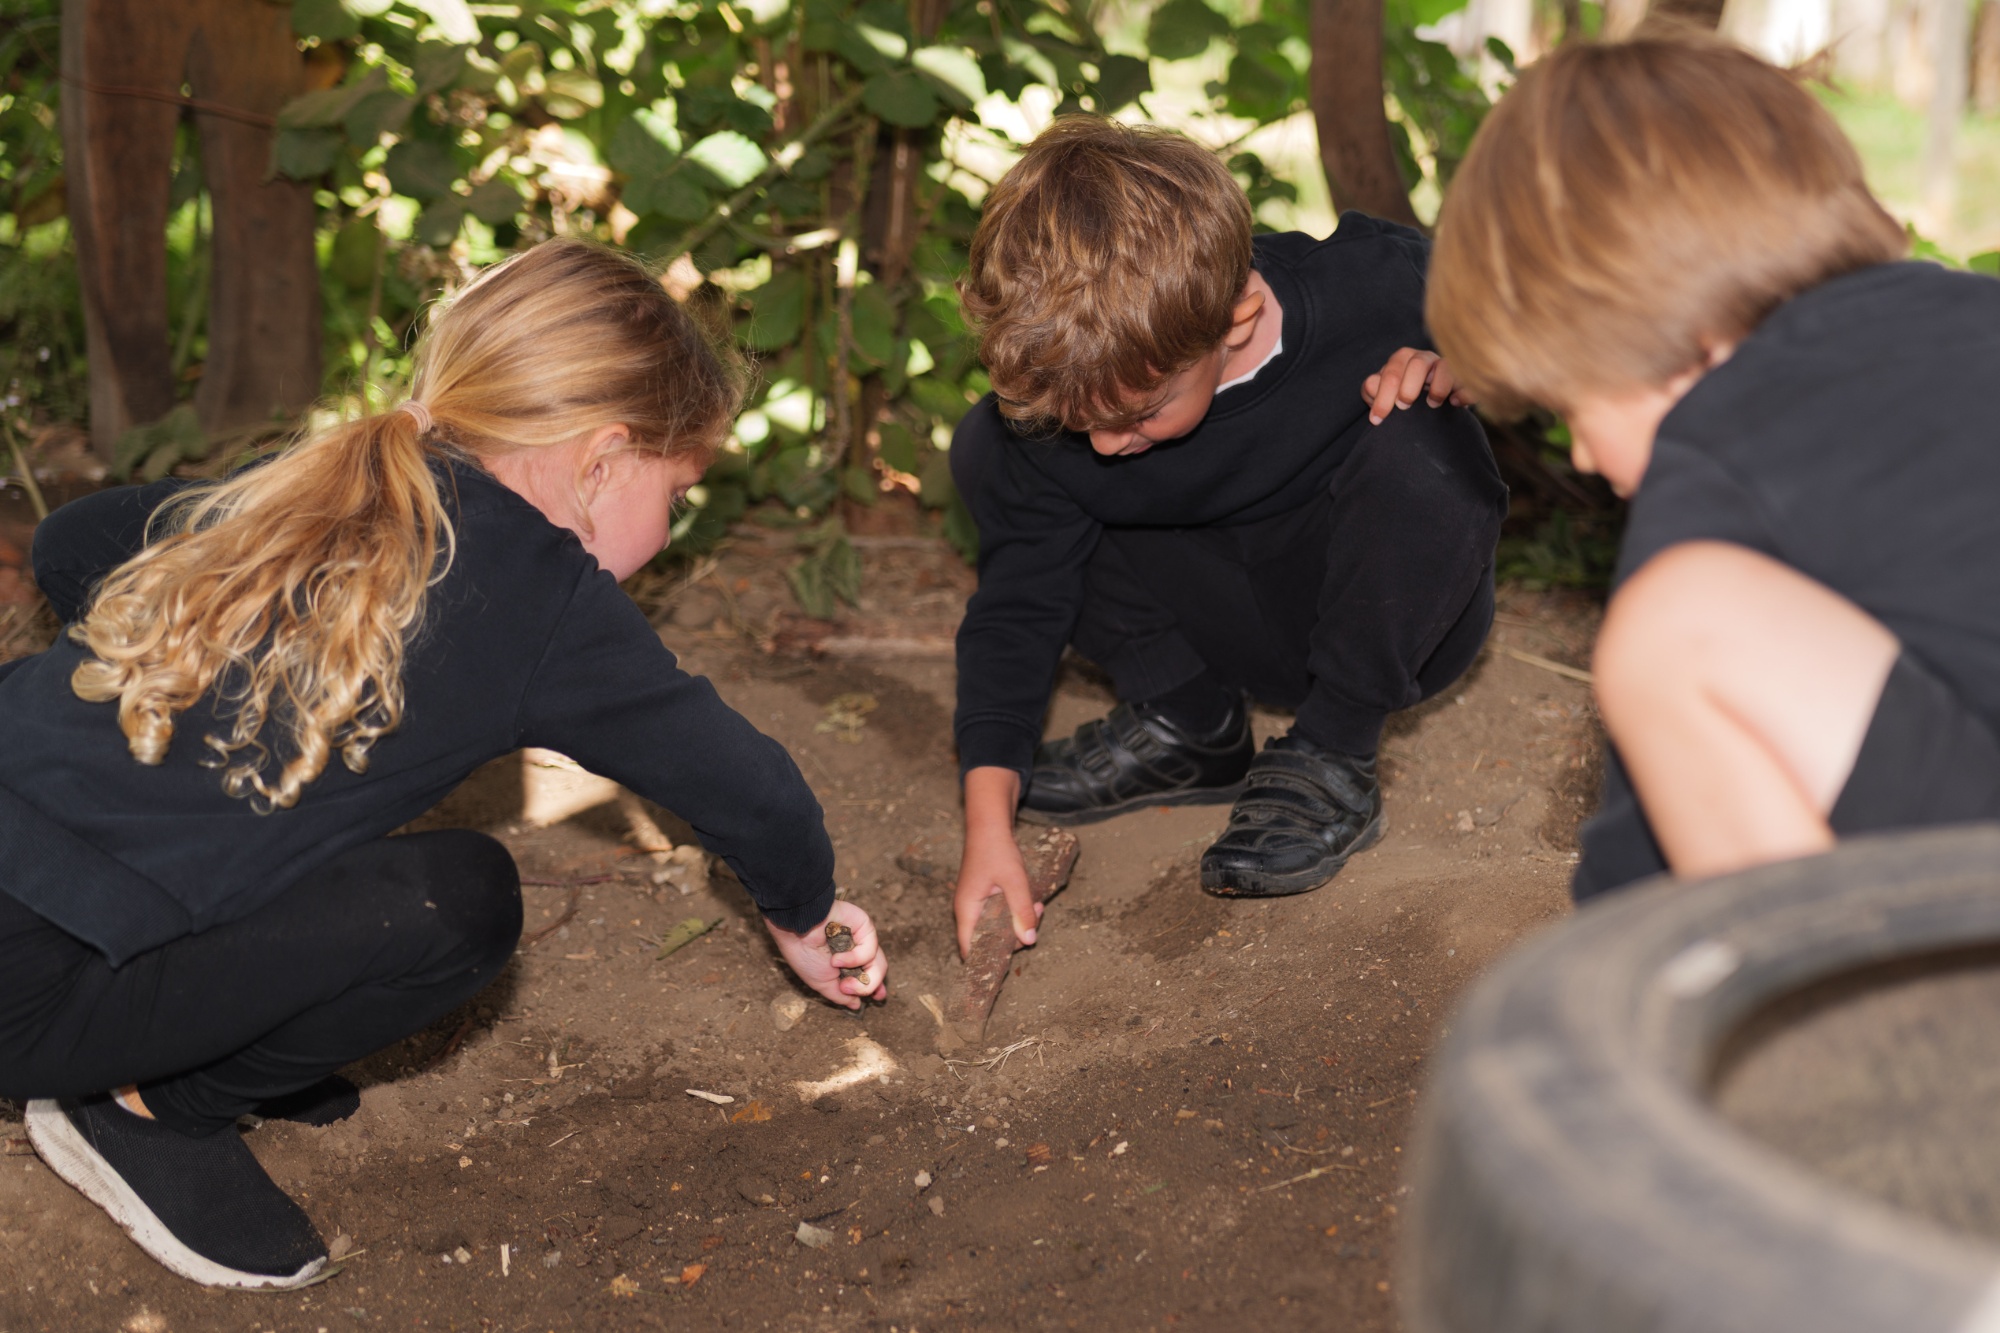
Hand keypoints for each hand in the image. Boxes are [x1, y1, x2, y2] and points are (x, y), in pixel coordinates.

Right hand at [766, 898, 887, 1009]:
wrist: (797, 930)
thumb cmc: (804, 955)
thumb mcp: (822, 983)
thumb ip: (841, 995)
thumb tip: (856, 1006)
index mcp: (846, 962)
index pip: (869, 975)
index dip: (876, 986)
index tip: (879, 997)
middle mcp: (856, 949)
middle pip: (877, 970)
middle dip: (869, 986)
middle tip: (848, 990)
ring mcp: (861, 938)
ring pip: (879, 963)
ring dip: (862, 979)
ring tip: (844, 983)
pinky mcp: (864, 926)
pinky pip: (870, 949)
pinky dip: (854, 959)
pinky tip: (836, 960)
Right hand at [956, 766, 1042, 957]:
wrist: (990, 823)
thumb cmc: (996, 849)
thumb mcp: (1014, 881)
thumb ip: (1021, 910)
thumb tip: (1030, 940)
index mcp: (967, 910)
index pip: (969, 949)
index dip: (986, 960)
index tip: (1010, 961)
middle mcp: (969, 910)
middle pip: (988, 940)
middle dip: (1014, 936)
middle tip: (1034, 921)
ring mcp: (977, 903)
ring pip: (998, 926)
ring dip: (1019, 921)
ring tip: (1038, 906)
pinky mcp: (987, 896)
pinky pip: (1002, 913)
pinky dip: (1017, 910)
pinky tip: (1033, 900)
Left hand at [1362, 347, 1469, 424]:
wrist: (1429, 405)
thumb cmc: (1402, 396)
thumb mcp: (1385, 393)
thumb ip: (1373, 390)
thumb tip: (1372, 387)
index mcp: (1402, 360)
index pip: (1391, 372)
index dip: (1382, 396)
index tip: (1378, 419)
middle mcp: (1424, 358)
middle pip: (1417, 365)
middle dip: (1408, 388)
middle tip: (1403, 407)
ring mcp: (1445, 365)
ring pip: (1444, 366)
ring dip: (1438, 387)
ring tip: (1432, 404)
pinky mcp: (1464, 377)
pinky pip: (1467, 380)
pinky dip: (1462, 391)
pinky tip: (1454, 403)